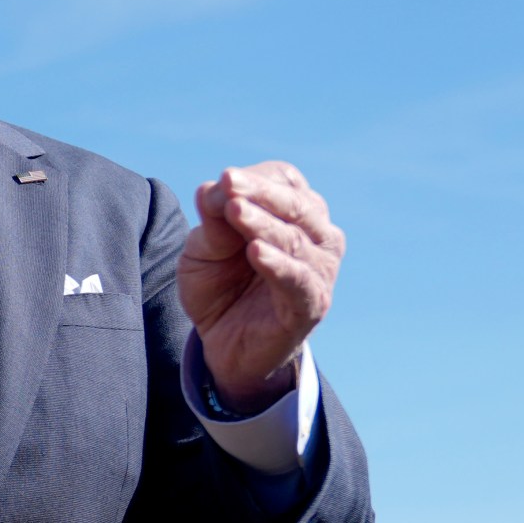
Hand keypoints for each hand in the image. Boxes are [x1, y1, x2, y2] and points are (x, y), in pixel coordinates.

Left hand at [177, 162, 344, 409]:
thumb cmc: (220, 286)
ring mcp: (319, 270)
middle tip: (230, 183)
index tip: (225, 179)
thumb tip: (211, 188)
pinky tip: (255, 252)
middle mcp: (318, 235)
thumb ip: (211, 221)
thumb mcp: (204, 249)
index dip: (255, 179)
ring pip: (295, 240)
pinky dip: (278, 264)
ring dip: (263, 224)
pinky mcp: (311, 304)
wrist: (224, 344)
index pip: (284, 182)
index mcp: (296, 211)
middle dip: (261, 193)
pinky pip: (297, 280)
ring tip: (236, 211)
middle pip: (296, 205)